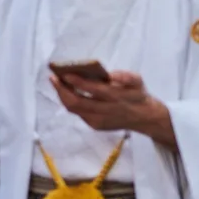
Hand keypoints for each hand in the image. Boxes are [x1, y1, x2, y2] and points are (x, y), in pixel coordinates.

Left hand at [50, 68, 175, 147]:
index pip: (93, 90)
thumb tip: (109, 74)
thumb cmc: (139, 95)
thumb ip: (125, 76)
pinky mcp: (95, 126)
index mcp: (116, 98)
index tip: (65, 73)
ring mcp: (98, 121)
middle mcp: (105, 111)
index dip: (77, 82)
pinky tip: (67, 92)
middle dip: (62, 90)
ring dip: (63, 96)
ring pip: (74, 109)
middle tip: (53, 77)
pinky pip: (78, 113)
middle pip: (77, 103)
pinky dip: (70, 101)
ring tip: (57, 83)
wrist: (145, 118)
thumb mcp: (138, 81)